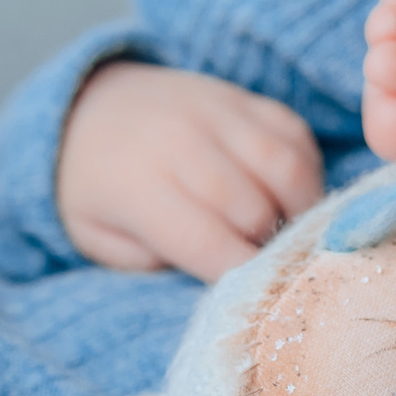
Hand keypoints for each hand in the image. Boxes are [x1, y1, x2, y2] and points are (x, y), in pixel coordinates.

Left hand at [58, 62, 323, 281]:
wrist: (90, 107)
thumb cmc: (99, 189)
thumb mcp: (101, 241)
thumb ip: (154, 264)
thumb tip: (219, 274)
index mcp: (137, 189)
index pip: (207, 244)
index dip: (242, 276)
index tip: (258, 298)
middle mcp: (180, 143)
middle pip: (253, 209)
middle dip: (268, 247)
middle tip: (266, 263)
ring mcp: (215, 112)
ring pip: (285, 168)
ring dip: (300, 210)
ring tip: (289, 231)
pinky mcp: (243, 98)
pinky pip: (296, 135)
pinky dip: (305, 171)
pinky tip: (288, 196)